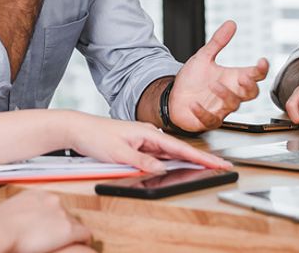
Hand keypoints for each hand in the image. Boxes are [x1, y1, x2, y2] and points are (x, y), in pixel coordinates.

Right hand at [0, 190, 91, 252]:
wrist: (0, 230)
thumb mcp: (10, 211)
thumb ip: (20, 212)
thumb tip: (17, 219)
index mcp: (38, 194)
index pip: (54, 205)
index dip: (54, 218)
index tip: (51, 227)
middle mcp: (52, 200)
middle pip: (66, 213)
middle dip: (63, 225)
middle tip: (57, 238)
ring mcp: (61, 214)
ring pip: (75, 223)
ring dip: (72, 233)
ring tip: (68, 244)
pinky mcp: (68, 229)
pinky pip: (84, 234)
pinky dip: (84, 240)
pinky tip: (82, 246)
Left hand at [64, 112, 231, 172]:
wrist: (78, 128)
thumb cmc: (95, 136)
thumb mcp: (118, 153)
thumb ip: (142, 162)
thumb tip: (162, 170)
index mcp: (148, 133)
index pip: (180, 147)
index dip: (202, 157)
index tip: (219, 162)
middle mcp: (148, 135)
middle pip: (180, 150)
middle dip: (201, 158)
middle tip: (221, 167)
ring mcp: (143, 140)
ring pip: (170, 153)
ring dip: (187, 160)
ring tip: (207, 168)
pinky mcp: (137, 146)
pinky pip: (159, 156)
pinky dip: (171, 161)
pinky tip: (178, 166)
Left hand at [168, 21, 268, 131]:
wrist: (174, 96)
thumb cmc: (193, 79)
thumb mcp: (204, 57)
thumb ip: (218, 42)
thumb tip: (231, 23)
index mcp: (233, 79)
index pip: (255, 76)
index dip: (261, 70)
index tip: (262, 61)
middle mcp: (230, 94)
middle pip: (251, 93)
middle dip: (249, 86)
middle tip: (243, 77)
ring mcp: (220, 108)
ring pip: (233, 105)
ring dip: (225, 95)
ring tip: (214, 85)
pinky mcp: (207, 120)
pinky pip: (210, 119)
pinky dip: (203, 112)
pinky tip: (195, 104)